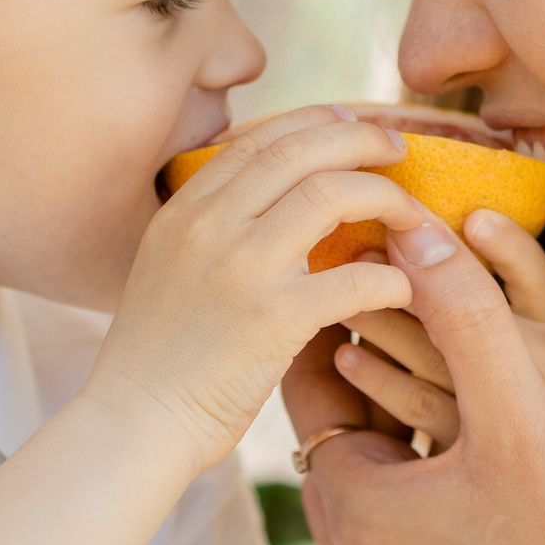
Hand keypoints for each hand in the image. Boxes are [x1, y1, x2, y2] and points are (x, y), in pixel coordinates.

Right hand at [91, 106, 425, 467]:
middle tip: (398, 151)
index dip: (317, 122)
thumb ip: (215, 227)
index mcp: (185, 209)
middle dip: (362, 139)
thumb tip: (281, 198)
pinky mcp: (274, 318)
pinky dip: (391, 279)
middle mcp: (210, 224)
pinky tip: (402, 290)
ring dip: (386, 199)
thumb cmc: (159, 356)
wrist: (134, 422)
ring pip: (333, 195)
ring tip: (411, 216)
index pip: (261, 138)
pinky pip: (355, 279)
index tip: (352, 125)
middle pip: (303, 150)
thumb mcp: (169, 265)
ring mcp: (241, 267)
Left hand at [294, 216, 544, 544]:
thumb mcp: (524, 409)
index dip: (337, 318)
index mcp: (355, 513)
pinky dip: (421, 468)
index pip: (311, 390)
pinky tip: (468, 434)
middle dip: (365, 362)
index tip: (364, 266)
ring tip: (436, 352)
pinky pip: (402, 518)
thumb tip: (411, 227)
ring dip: (397, 412)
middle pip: (339, 432)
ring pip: (372, 473)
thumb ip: (466, 314)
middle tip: (392, 293)